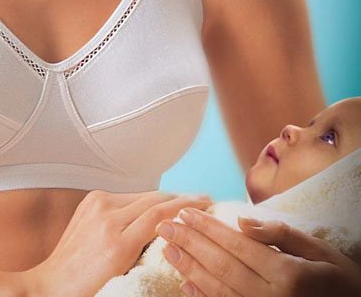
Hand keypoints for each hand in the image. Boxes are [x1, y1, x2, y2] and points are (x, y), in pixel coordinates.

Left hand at [22, 190, 211, 296]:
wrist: (53, 283)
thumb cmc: (89, 287)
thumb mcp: (126, 274)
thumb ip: (148, 249)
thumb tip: (172, 228)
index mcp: (118, 243)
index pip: (160, 214)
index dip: (186, 206)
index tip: (205, 203)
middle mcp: (107, 217)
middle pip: (154, 199)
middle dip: (179, 199)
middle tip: (200, 200)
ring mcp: (97, 204)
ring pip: (141, 194)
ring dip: (161, 198)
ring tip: (180, 205)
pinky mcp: (91, 199)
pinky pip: (125, 195)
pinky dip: (141, 200)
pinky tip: (153, 205)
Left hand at [156, 208, 360, 295]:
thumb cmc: (336, 279)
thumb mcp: (318, 249)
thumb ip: (280, 234)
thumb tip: (242, 219)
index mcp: (287, 275)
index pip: (237, 245)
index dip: (208, 228)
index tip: (185, 212)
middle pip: (221, 266)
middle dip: (189, 244)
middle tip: (165, 226)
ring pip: (217, 290)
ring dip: (188, 269)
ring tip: (167, 249)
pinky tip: (184, 283)